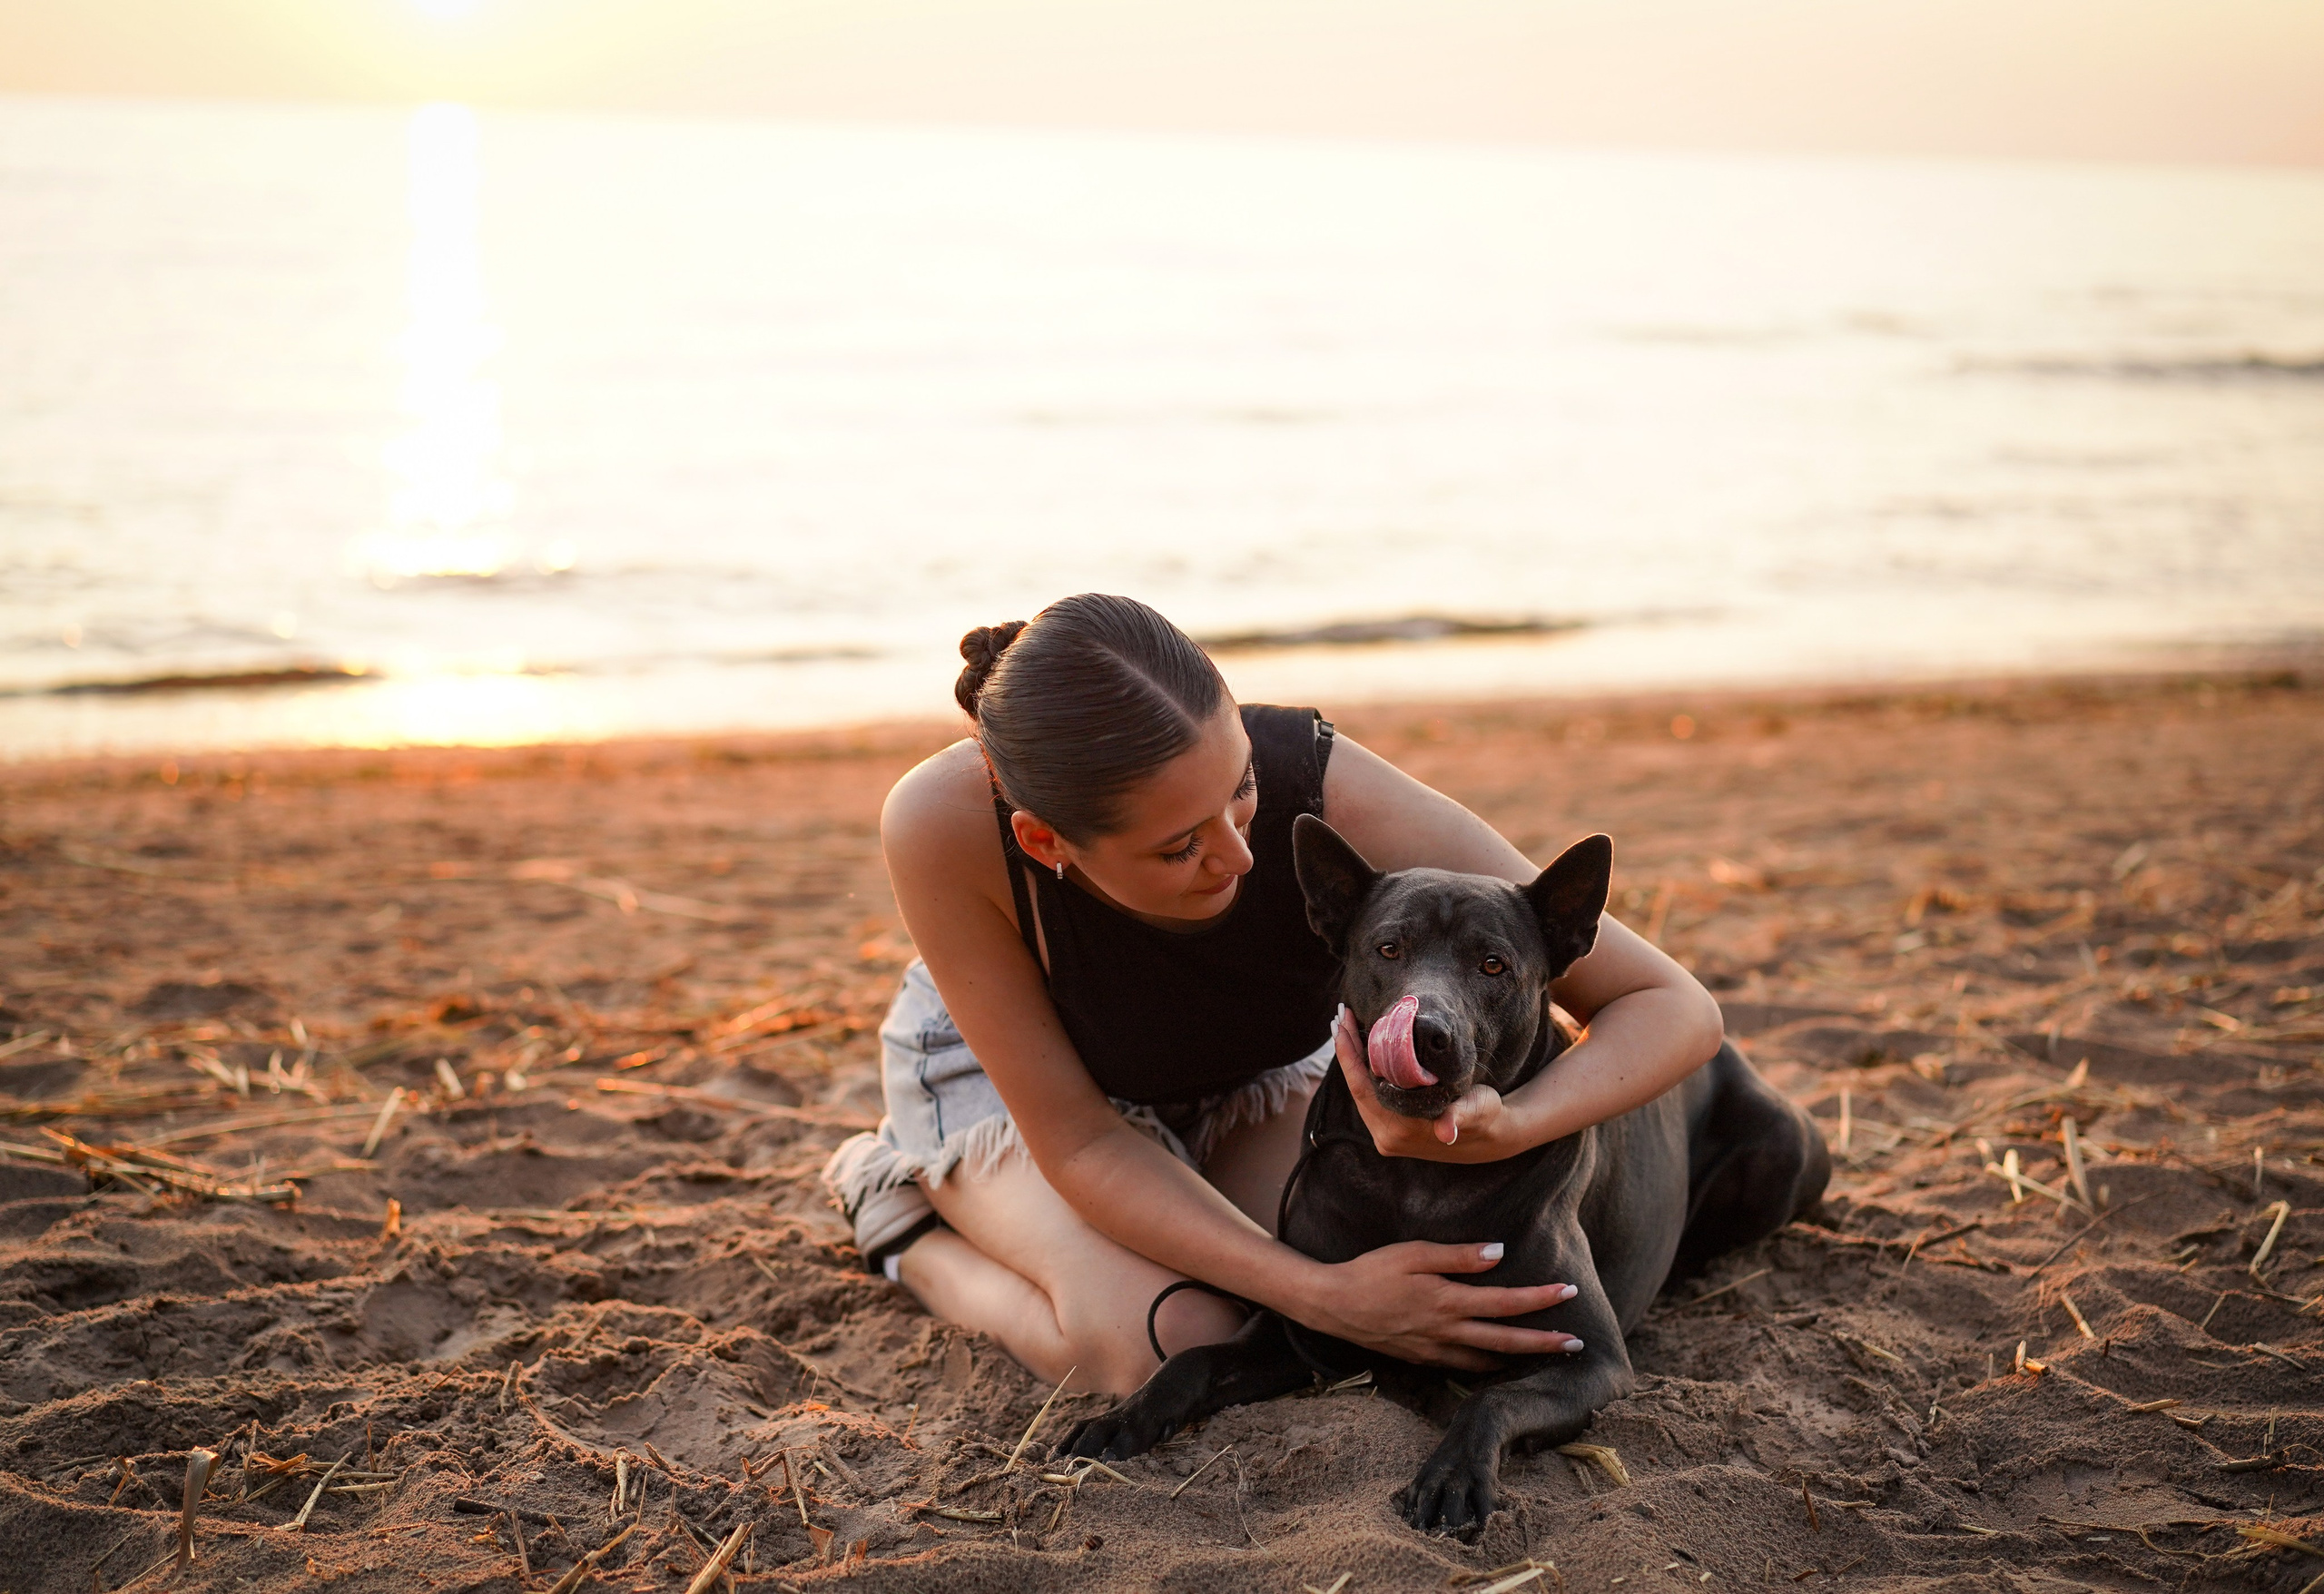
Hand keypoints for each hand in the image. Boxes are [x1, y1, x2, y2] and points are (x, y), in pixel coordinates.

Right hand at [1303, 1240, 1583, 1370]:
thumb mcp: (1413, 1253)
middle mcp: (1447, 1332)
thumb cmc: (1372, 1272)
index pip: (1506, 1302)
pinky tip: (1495, 1363)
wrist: (1333, 1306)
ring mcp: (1434, 1351)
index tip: (1569, 1291)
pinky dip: (1486, 1368)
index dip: (1540, 1298)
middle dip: (1545, 1343)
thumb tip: (1500, 1253)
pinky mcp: (1421, 1359)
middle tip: (1577, 1344)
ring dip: (1519, 1359)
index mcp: (1448, 1302)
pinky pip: (1463, 1368)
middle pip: (1506, 1342)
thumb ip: (1458, 1256)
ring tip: (1544, 1355)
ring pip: (1487, 1362)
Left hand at [1335, 1005, 1529, 1162]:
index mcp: (1401, 1131)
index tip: (1341, 1025)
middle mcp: (1387, 1136)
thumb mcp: (1475, 1112)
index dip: (1349, 1056)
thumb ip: (1459, 1117)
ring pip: (1361, 1089)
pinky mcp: (1390, 1126)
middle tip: (1341, 1015)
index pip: (1363, 1089)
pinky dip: (1363, 1068)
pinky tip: (1360, 1044)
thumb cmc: (1484, 1117)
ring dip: (1353, 1057)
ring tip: (1346, 1024)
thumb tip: (1447, 1131)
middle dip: (1347, 1050)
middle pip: (1357, 1087)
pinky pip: (1369, 1092)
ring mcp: (1386, 1133)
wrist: (1491, 1136)